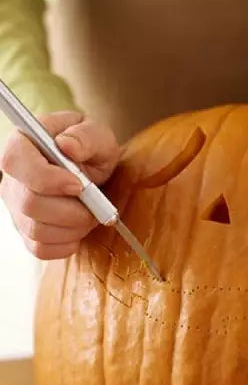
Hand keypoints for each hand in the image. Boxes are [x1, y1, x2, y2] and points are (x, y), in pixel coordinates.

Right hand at [0, 111, 119, 259]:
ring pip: (36, 230)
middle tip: (96, 205)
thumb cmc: (92, 149)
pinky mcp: (26, 231)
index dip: (46, 179)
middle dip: (70, 210)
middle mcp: (13, 179)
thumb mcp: (98, 135)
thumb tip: (67, 145)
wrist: (94, 170)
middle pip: (29, 203)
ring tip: (91, 214)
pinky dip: (67, 243)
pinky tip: (79, 228)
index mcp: (22, 145)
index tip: (79, 185)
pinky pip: (41, 249)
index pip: (14, 162)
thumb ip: (86, 136)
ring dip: (74, 228)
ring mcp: (16, 207)